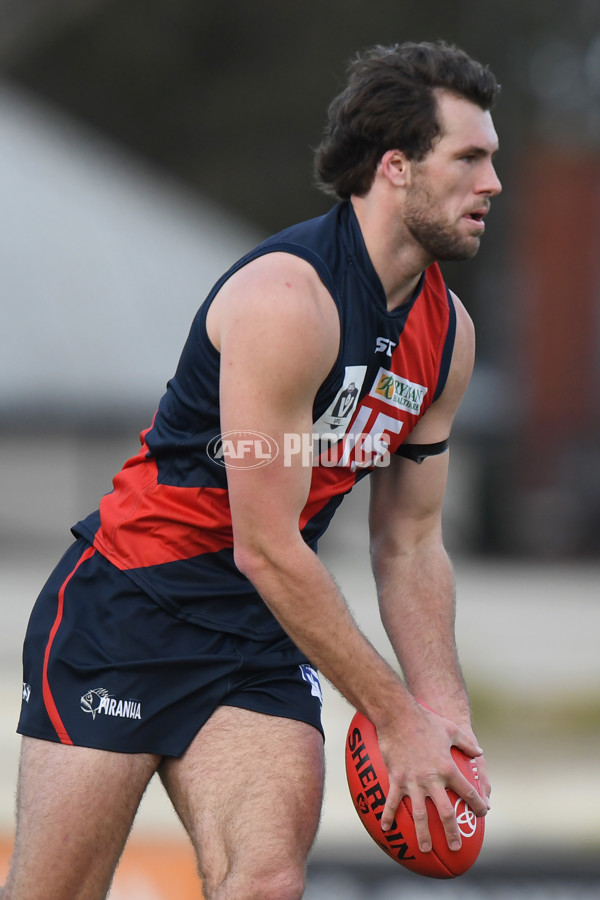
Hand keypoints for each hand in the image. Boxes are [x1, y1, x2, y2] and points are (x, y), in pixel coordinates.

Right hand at [376, 704, 487, 852]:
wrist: (398, 715)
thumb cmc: (426, 720)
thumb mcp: (452, 729)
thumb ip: (466, 743)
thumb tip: (479, 753)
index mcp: (448, 768)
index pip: (468, 792)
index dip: (477, 804)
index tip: (483, 813)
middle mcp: (432, 780)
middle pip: (445, 813)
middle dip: (452, 832)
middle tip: (455, 846)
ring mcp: (413, 781)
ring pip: (420, 814)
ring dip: (423, 834)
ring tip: (426, 849)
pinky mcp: (396, 779)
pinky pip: (392, 802)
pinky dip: (388, 816)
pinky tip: (385, 828)